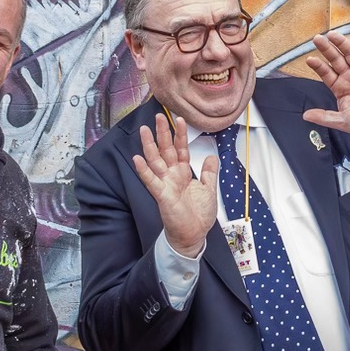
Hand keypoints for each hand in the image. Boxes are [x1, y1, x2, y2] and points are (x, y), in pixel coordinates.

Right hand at [132, 112, 217, 257]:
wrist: (194, 234)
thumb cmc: (198, 215)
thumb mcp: (209, 189)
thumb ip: (209, 172)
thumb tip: (212, 156)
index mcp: (183, 172)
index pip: (180, 149)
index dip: (180, 134)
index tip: (180, 119)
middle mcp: (172, 175)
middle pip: (166, 150)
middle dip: (163, 133)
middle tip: (159, 116)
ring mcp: (165, 184)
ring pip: (155, 161)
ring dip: (149, 146)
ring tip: (144, 130)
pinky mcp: (161, 195)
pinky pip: (151, 181)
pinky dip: (144, 170)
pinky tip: (138, 158)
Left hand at [302, 30, 349, 136]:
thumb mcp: (343, 121)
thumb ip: (325, 117)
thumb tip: (306, 116)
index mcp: (340, 88)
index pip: (326, 73)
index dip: (318, 66)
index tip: (310, 59)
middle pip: (336, 59)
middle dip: (327, 49)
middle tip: (317, 39)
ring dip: (342, 43)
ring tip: (333, 34)